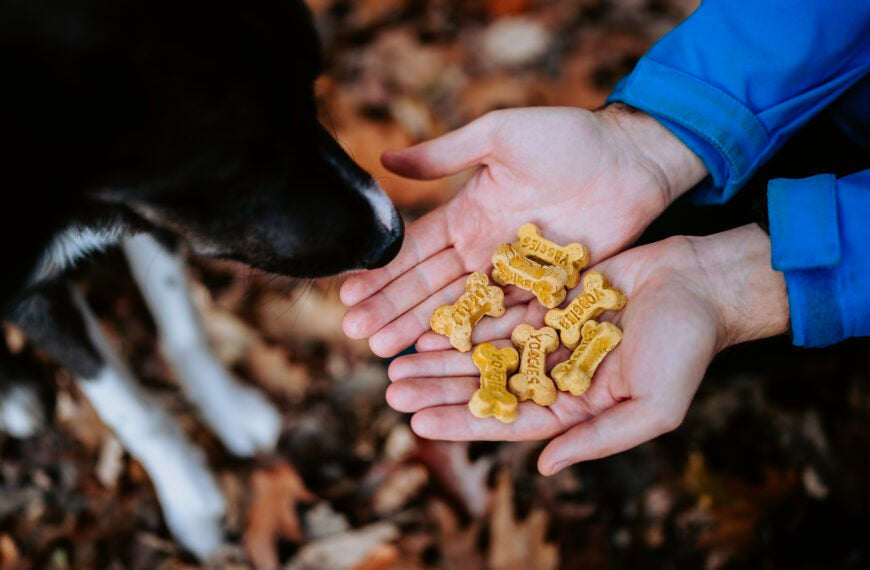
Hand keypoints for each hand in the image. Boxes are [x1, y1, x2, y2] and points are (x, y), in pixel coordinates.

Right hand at [341, 105, 706, 356]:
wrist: (632, 159)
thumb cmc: (567, 138)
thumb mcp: (499, 135)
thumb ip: (446, 153)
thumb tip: (385, 159)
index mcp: (468, 215)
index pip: (415, 252)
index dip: (382, 274)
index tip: (348, 296)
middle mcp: (486, 251)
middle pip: (431, 287)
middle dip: (392, 310)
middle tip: (357, 335)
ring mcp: (517, 276)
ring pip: (463, 310)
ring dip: (425, 331)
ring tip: (387, 352)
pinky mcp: (550, 293)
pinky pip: (509, 321)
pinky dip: (478, 340)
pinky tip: (447, 357)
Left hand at [384, 224, 788, 474]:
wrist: (700, 284)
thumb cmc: (684, 349)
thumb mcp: (651, 407)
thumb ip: (598, 438)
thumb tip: (544, 468)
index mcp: (576, 406)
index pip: (507, 419)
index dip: (462, 421)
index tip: (417, 422)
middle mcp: (556, 374)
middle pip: (485, 385)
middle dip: (439, 388)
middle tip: (392, 389)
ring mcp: (549, 337)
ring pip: (484, 350)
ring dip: (443, 356)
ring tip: (399, 360)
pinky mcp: (549, 301)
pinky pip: (500, 313)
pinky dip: (468, 321)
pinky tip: (434, 324)